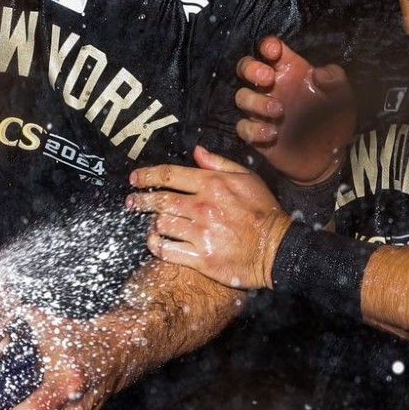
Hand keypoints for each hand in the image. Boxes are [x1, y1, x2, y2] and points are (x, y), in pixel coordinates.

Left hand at [128, 146, 292, 291]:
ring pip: (162, 224)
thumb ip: (219, 163)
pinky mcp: (201, 257)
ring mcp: (201, 233)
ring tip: (149, 222)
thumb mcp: (247, 177)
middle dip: (140, 200)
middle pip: (160, 200)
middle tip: (131, 201)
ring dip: (152, 222)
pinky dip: (156, 244)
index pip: (170, 175)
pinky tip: (154, 241)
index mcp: (212, 184)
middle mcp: (202, 207)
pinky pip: (168, 250)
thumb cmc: (263, 211)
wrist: (277, 249)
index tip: (135, 178)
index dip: (147, 175)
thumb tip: (196, 151)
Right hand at [232, 36, 352, 185]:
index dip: (268, 45)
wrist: (330, 157)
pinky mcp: (257, 135)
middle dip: (251, 68)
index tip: (274, 52)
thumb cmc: (335, 120)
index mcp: (290, 71)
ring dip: (255, 102)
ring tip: (279, 111)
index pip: (270, 49)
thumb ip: (335, 79)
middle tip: (268, 78)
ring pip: (241, 97)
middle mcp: (271, 87)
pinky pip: (243, 127)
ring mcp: (261, 111)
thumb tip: (318, 73)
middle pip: (246, 67)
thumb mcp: (342, 97)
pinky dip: (254, 129)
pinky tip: (272, 133)